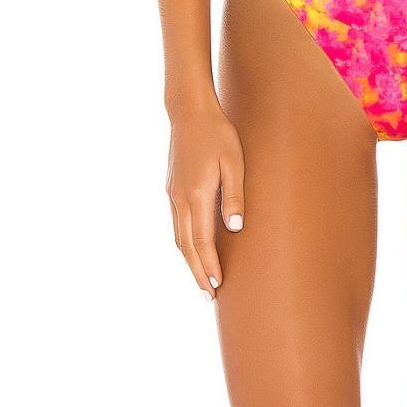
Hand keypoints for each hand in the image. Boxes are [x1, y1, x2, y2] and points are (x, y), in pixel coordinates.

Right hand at [166, 99, 244, 299]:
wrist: (188, 110)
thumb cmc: (217, 133)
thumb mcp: (234, 162)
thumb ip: (234, 195)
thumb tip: (235, 227)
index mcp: (196, 195)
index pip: (202, 241)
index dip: (209, 266)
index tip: (217, 286)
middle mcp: (180, 199)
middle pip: (187, 247)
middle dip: (198, 273)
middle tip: (208, 296)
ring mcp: (172, 195)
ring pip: (178, 238)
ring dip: (190, 262)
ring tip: (202, 280)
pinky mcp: (172, 190)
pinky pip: (176, 226)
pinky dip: (184, 245)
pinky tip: (192, 252)